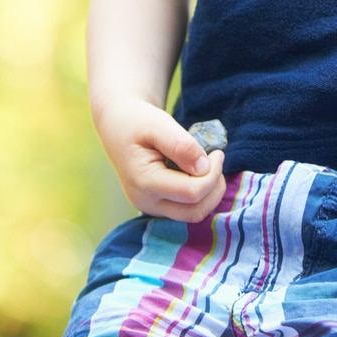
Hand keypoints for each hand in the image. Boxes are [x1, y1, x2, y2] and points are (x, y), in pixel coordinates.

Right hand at [95, 95, 225, 221]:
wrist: (118, 126)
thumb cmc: (137, 121)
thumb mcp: (158, 123)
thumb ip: (181, 145)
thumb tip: (204, 168)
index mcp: (144, 182)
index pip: (191, 192)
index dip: (212, 174)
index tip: (217, 152)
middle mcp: (147, 202)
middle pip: (195, 211)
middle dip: (214, 187)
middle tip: (215, 159)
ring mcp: (152, 207)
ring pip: (193, 214)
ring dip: (210, 192)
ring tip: (208, 165)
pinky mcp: (158, 206)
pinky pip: (187, 209)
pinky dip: (201, 195)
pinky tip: (198, 172)